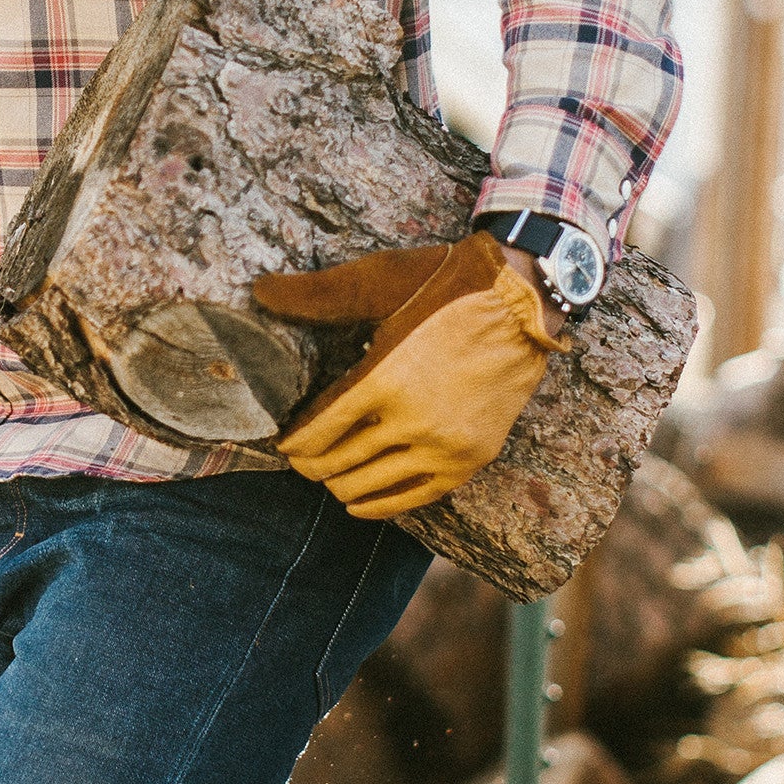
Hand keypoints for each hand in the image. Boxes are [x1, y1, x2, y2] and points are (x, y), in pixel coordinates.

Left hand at [252, 231, 562, 519]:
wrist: (525, 300)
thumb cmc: (449, 284)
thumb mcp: (381, 279)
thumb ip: (318, 293)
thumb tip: (258, 290)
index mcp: (386, 378)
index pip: (319, 431)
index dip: (294, 444)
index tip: (284, 443)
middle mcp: (415, 420)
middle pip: (339, 462)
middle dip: (311, 465)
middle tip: (300, 461)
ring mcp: (445, 446)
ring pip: (370, 485)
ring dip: (340, 485)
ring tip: (328, 476)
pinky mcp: (469, 460)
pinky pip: (413, 498)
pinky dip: (378, 504)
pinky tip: (356, 502)